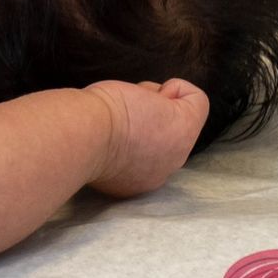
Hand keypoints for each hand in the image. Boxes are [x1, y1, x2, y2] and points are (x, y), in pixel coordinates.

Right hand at [84, 78, 210, 198]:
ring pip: (158, 148)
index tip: (149, 95)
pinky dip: (130, 157)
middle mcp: (177, 157)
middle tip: (131, 111)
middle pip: (176, 125)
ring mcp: (155, 176)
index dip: (170, 89)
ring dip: (145, 137)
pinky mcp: (133, 188)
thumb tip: (158, 107)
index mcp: (185, 130)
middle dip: (158, 115)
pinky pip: (140, 167)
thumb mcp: (144, 88)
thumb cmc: (111, 108)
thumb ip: (160, 99)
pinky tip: (112, 150)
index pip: (195, 100)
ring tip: (118, 132)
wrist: (82, 138)